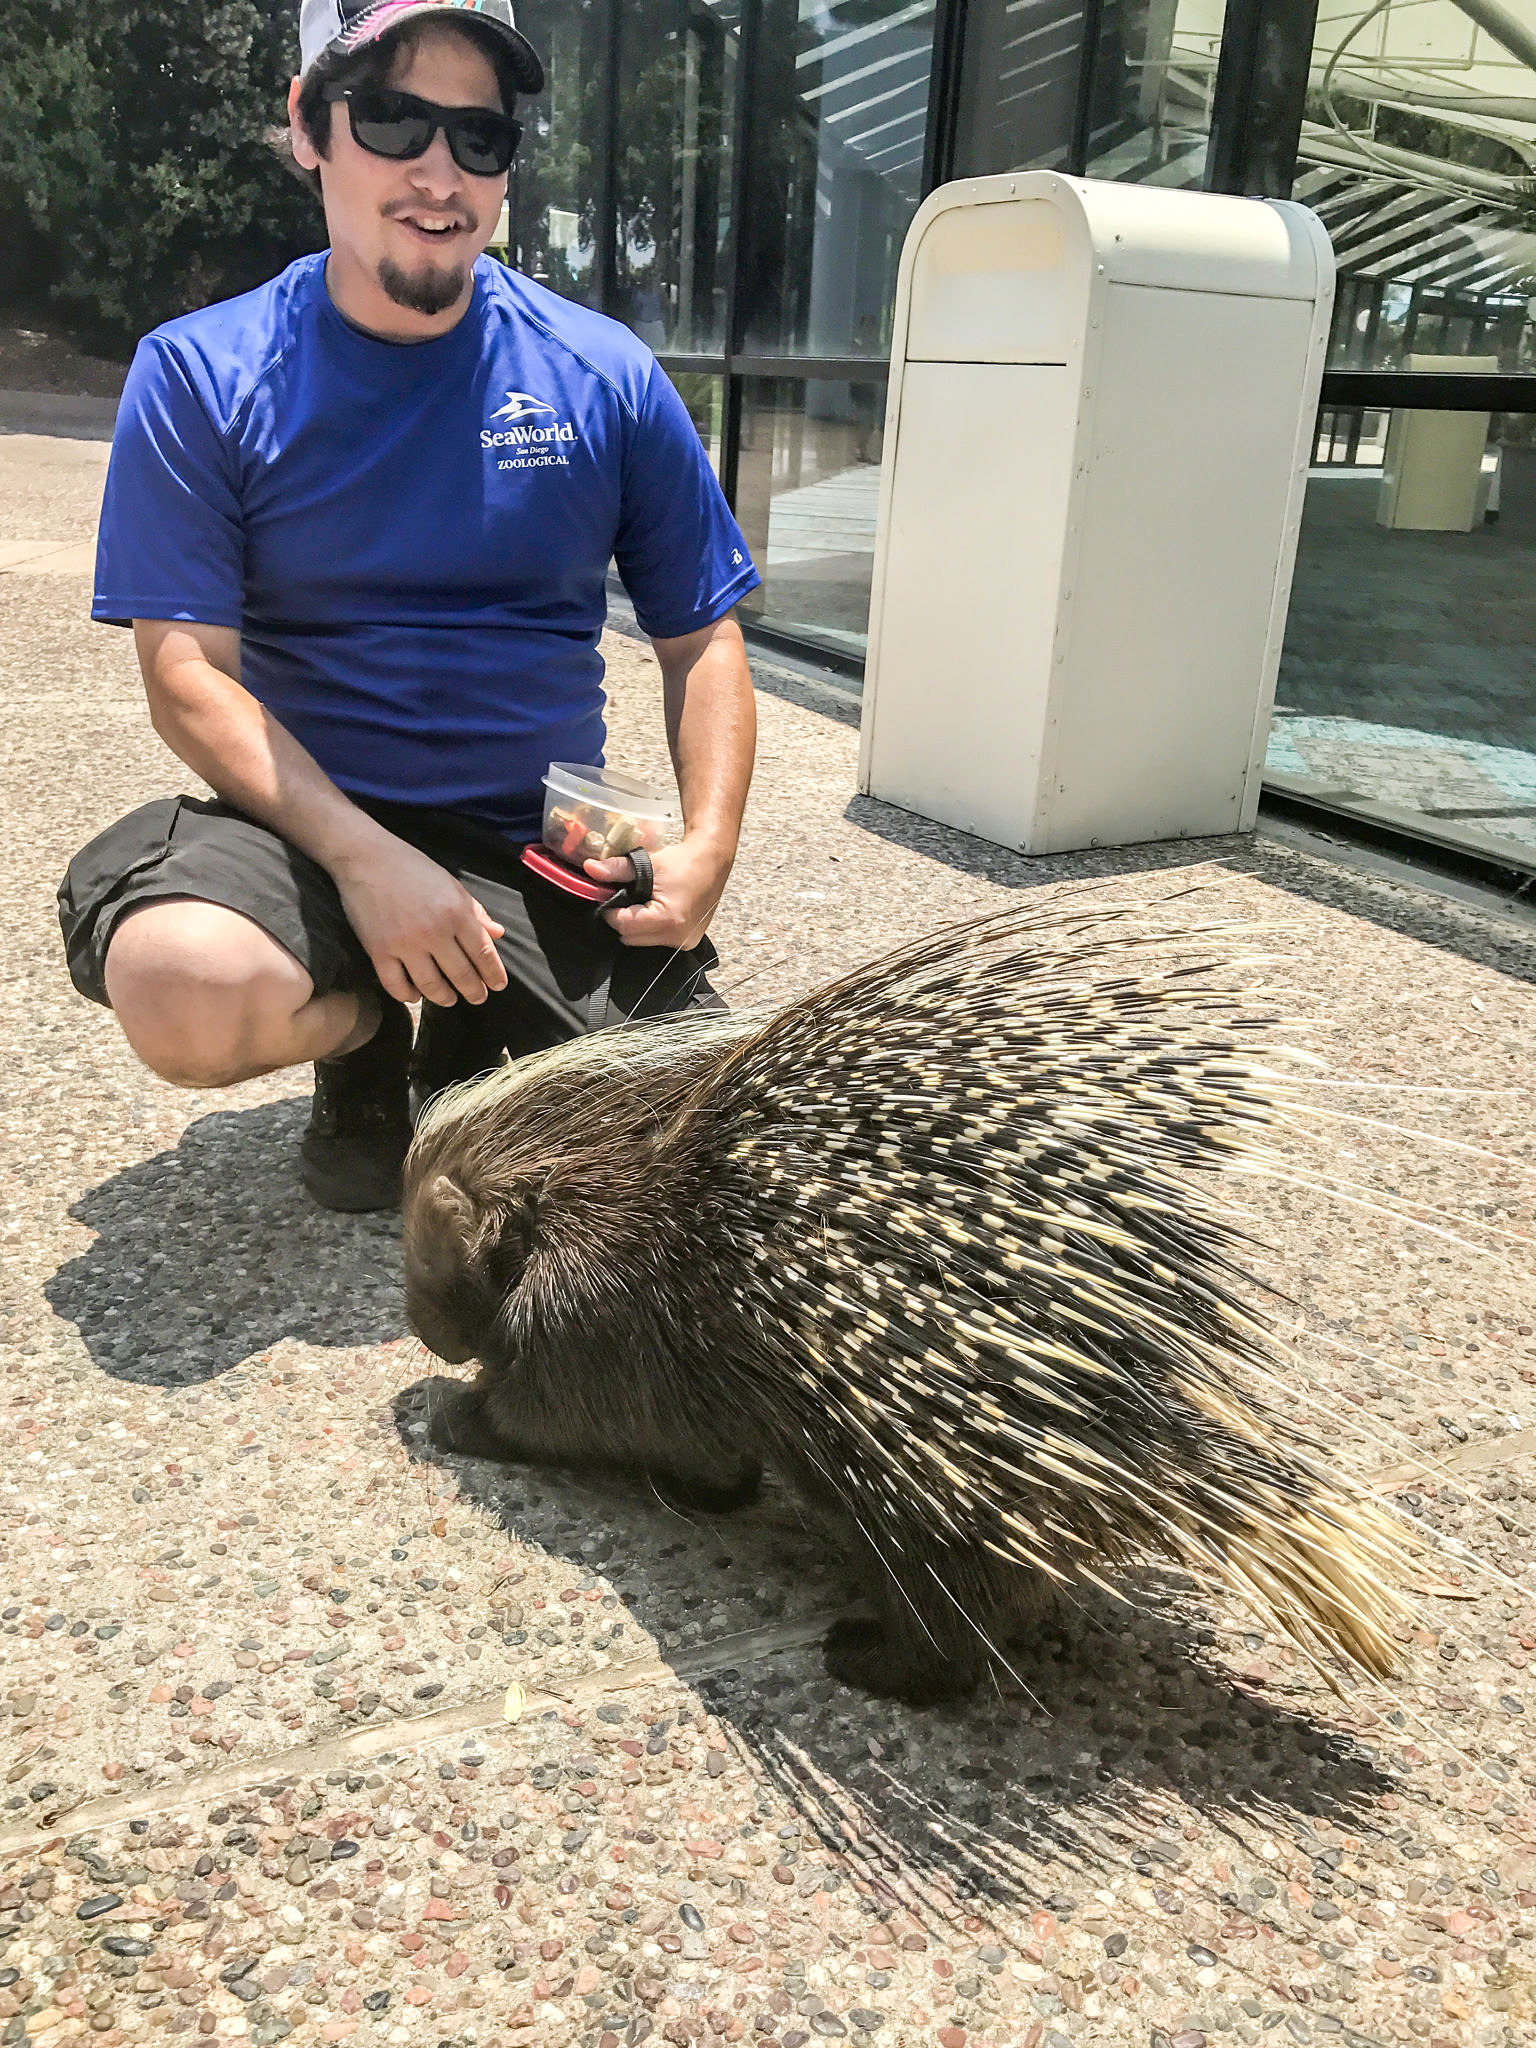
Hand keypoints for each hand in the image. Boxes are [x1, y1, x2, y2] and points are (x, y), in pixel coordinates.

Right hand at [331, 833, 507, 1005]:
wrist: (365, 857)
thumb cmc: (412, 867)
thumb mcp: (451, 884)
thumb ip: (475, 911)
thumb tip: (497, 934)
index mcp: (456, 912)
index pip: (483, 954)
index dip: (493, 974)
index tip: (497, 986)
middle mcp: (434, 932)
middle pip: (461, 974)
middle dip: (473, 991)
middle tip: (478, 998)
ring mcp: (405, 944)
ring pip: (431, 986)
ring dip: (444, 998)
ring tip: (449, 999)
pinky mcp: (378, 951)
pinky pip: (396, 985)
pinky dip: (407, 995)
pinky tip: (415, 995)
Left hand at [585, 836, 733, 948]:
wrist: (713, 860)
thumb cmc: (684, 861)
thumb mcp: (648, 863)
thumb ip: (617, 869)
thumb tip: (590, 869)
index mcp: (667, 919)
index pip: (623, 925)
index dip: (611, 911)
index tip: (610, 897)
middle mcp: (677, 936)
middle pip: (632, 938)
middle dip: (624, 920)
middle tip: (626, 899)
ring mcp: (685, 942)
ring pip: (644, 942)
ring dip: (638, 926)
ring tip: (643, 904)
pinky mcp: (690, 942)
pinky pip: (659, 941)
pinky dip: (652, 929)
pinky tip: (656, 911)